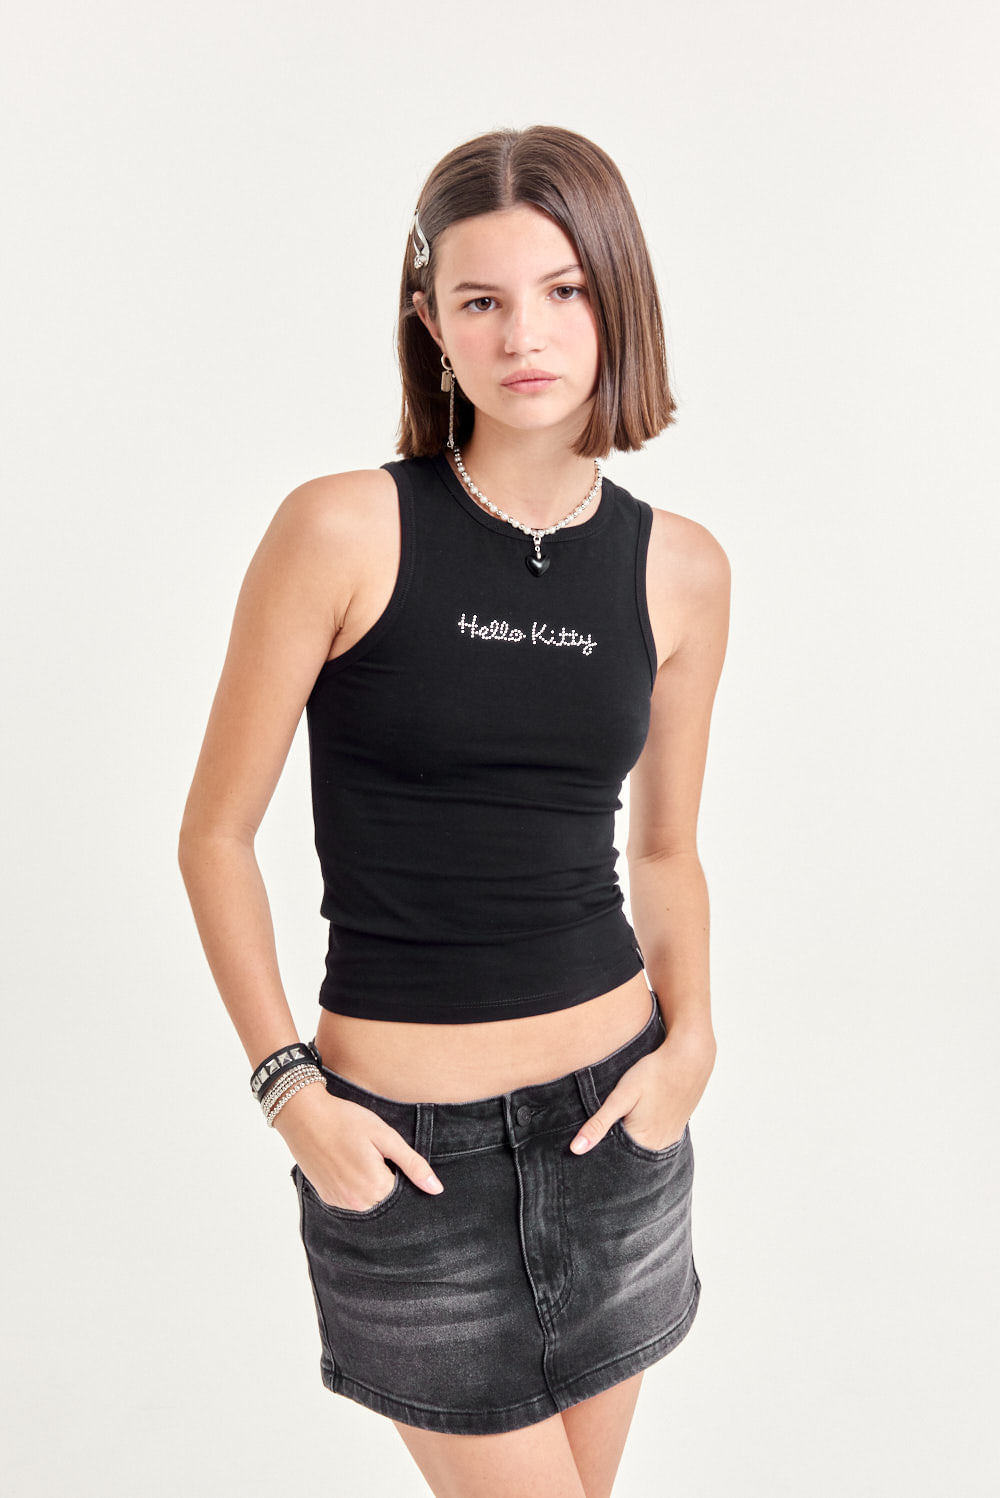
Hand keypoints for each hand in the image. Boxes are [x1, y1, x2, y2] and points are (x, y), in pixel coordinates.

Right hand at [271, 1082, 443, 1208]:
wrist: (304, 1116)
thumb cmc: (347, 1121)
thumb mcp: (385, 1137)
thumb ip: (412, 1164)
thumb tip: (436, 1189)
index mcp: (376, 1187)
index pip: (405, 1195)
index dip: (404, 1176)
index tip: (393, 1158)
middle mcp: (358, 1203)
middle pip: (387, 1202)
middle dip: (388, 1182)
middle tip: (376, 1155)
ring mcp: (340, 1203)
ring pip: (369, 1203)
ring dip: (372, 1186)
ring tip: (361, 1157)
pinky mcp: (327, 1198)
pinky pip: (351, 1201)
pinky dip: (355, 1187)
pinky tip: (349, 1165)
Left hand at [569, 1027, 715, 1154]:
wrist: (689, 1058)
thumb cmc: (653, 1073)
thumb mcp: (622, 1096)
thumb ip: (599, 1123)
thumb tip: (575, 1150)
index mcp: (642, 1141)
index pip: (613, 1159)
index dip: (599, 1154)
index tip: (584, 1150)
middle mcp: (658, 1146)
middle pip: (628, 1155)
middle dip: (613, 1148)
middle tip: (600, 1134)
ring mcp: (670, 1138)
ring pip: (642, 1148)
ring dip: (629, 1142)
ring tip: (618, 1126)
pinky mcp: (676, 1128)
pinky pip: (655, 1140)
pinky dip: (643, 1135)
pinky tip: (637, 1120)